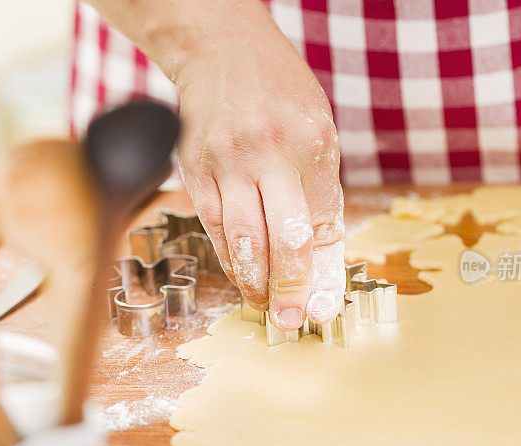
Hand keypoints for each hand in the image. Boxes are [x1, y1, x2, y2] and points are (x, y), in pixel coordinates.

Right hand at [174, 13, 344, 330]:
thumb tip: (323, 254)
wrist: (220, 49)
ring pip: (242, 241)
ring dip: (255, 284)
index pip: (321, 221)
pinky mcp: (195, 171)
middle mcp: (267, 153)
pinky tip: (243, 279)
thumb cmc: (279, 91)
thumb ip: (321, 189)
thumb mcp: (319, 127)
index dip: (323, 270)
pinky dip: (231, 260)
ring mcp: (226, 163)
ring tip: (267, 308)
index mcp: (309, 141)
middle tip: (294, 321)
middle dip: (290, 288)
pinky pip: (214, 228)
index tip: (325, 304)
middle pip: (282, 237)